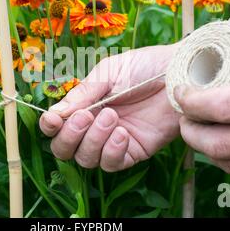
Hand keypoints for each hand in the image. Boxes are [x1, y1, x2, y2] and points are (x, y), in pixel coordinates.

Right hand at [39, 45, 179, 171]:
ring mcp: (114, 141)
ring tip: (111, 116)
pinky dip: (112, 151)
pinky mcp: (135, 151)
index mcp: (85, 105)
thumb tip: (53, 115)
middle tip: (86, 116)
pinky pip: (113, 164)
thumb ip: (82, 95)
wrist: (180, 73)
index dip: (50, 127)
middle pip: (66, 150)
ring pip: (87, 160)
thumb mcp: (108, 73)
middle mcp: (95, 127)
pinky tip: (122, 133)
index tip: (52, 120)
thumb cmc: (144, 67)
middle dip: (70, 137)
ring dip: (93, 140)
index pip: (57, 126)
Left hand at [176, 15, 229, 184]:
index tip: (180, 92)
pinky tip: (224, 145)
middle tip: (184, 116)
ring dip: (205, 148)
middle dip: (190, 132)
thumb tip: (228, 29)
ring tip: (198, 129)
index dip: (191, 102)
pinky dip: (229, 161)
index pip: (221, 108)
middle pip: (218, 144)